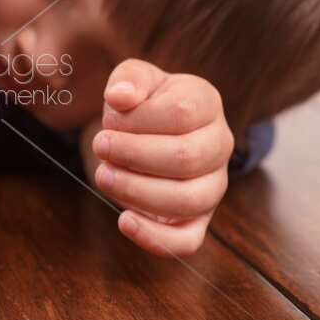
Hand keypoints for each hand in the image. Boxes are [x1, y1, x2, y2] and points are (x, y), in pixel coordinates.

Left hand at [89, 59, 233, 256]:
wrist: (141, 130)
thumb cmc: (140, 102)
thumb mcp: (132, 78)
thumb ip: (128, 79)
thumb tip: (120, 96)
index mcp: (207, 104)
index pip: (182, 113)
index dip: (139, 120)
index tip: (108, 121)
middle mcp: (218, 146)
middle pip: (187, 158)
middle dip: (134, 155)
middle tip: (100, 147)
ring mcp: (213, 185)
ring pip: (188, 200)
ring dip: (137, 191)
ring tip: (104, 176)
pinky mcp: (197, 219)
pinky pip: (188, 241)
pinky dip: (155, 237)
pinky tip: (124, 221)